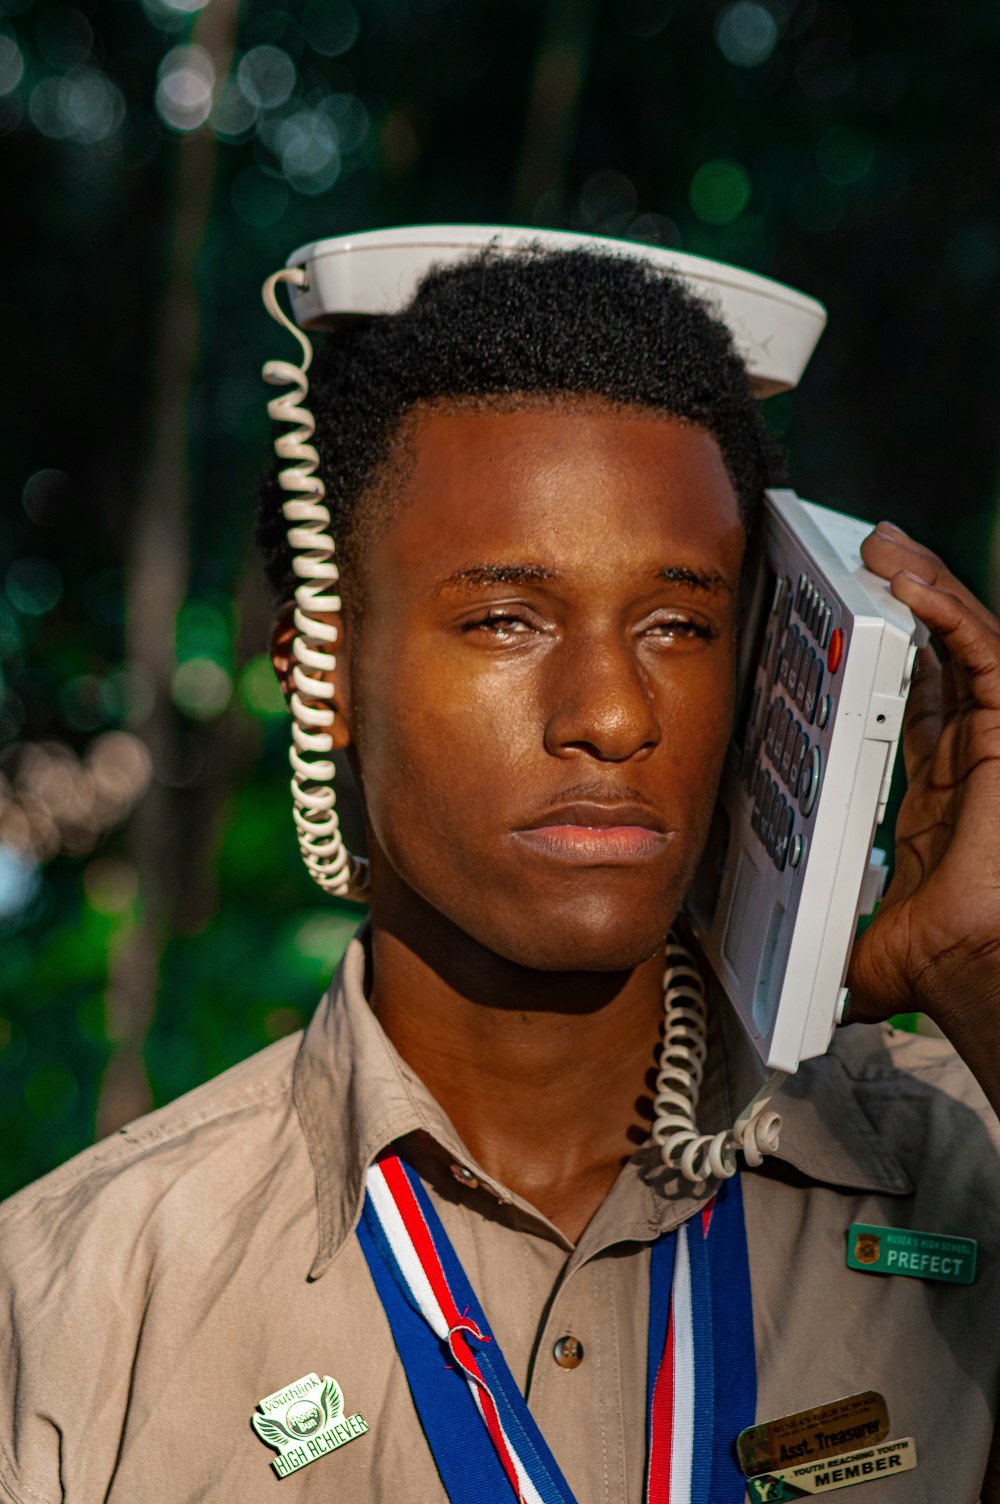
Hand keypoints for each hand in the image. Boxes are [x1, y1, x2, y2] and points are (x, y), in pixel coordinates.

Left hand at [847, 522, 999, 1101]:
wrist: (972, 974)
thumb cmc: (931, 961)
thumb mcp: (850, 928)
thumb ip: (812, 930)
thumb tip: (743, 952)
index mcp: (932, 788)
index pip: (908, 699)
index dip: (876, 652)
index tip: (831, 614)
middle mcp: (965, 756)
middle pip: (934, 655)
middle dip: (898, 601)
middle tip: (858, 555)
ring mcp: (990, 742)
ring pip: (959, 641)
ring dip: (920, 586)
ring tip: (879, 545)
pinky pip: (982, 652)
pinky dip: (946, 609)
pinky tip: (905, 577)